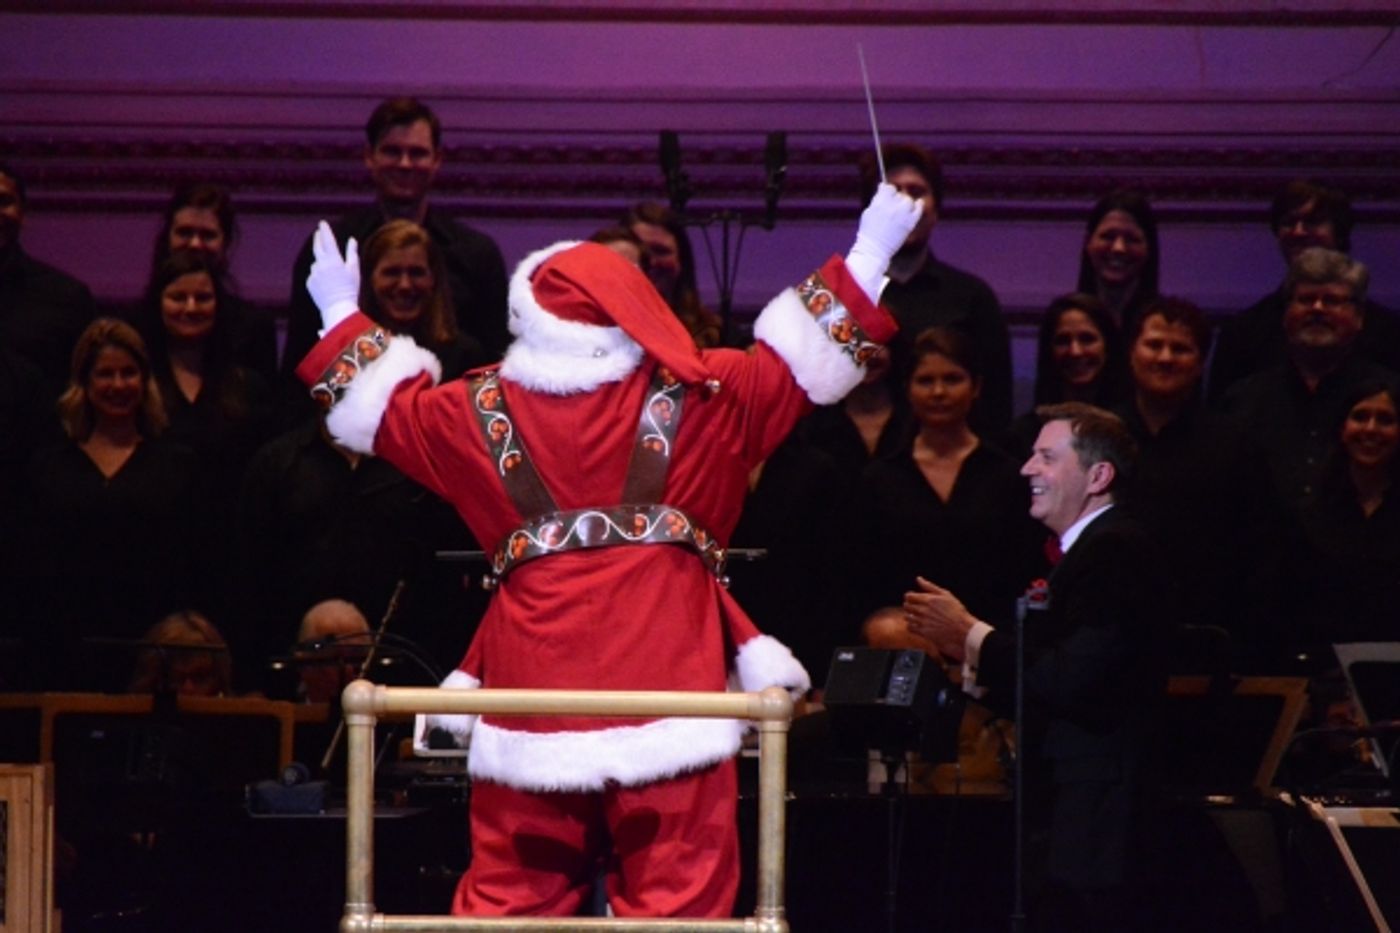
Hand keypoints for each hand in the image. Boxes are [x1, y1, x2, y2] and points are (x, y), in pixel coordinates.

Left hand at [307, 221, 360, 333]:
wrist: (338, 307)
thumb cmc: (350, 289)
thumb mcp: (354, 270)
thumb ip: (351, 253)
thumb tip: (352, 240)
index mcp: (333, 259)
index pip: (328, 240)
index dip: (325, 230)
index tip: (322, 223)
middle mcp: (321, 264)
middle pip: (317, 247)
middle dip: (318, 239)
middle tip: (318, 233)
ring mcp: (314, 273)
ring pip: (317, 264)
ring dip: (322, 264)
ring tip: (332, 275)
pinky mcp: (309, 282)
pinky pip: (314, 275)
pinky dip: (319, 276)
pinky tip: (327, 285)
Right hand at [845, 182, 922, 303]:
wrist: (874, 249)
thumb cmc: (869, 232)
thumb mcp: (868, 212)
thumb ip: (877, 198)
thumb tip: (883, 185)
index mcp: (879, 203)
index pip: (889, 187)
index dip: (889, 191)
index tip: (888, 196)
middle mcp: (891, 207)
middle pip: (899, 194)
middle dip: (896, 199)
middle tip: (893, 208)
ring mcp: (902, 215)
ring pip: (908, 200)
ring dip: (905, 203)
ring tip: (901, 212)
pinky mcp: (910, 223)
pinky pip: (918, 208)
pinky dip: (919, 205)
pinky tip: (918, 204)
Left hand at [903, 576, 974, 660]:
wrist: (962, 629)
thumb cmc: (956, 610)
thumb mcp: (945, 595)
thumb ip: (929, 586)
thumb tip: (918, 579)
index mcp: (928, 600)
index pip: (909, 596)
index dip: (910, 597)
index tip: (913, 599)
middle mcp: (923, 610)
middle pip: (906, 606)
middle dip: (909, 605)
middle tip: (916, 608)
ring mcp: (922, 621)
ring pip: (907, 617)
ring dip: (910, 616)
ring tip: (918, 617)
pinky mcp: (923, 632)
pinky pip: (910, 627)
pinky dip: (912, 626)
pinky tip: (919, 625)